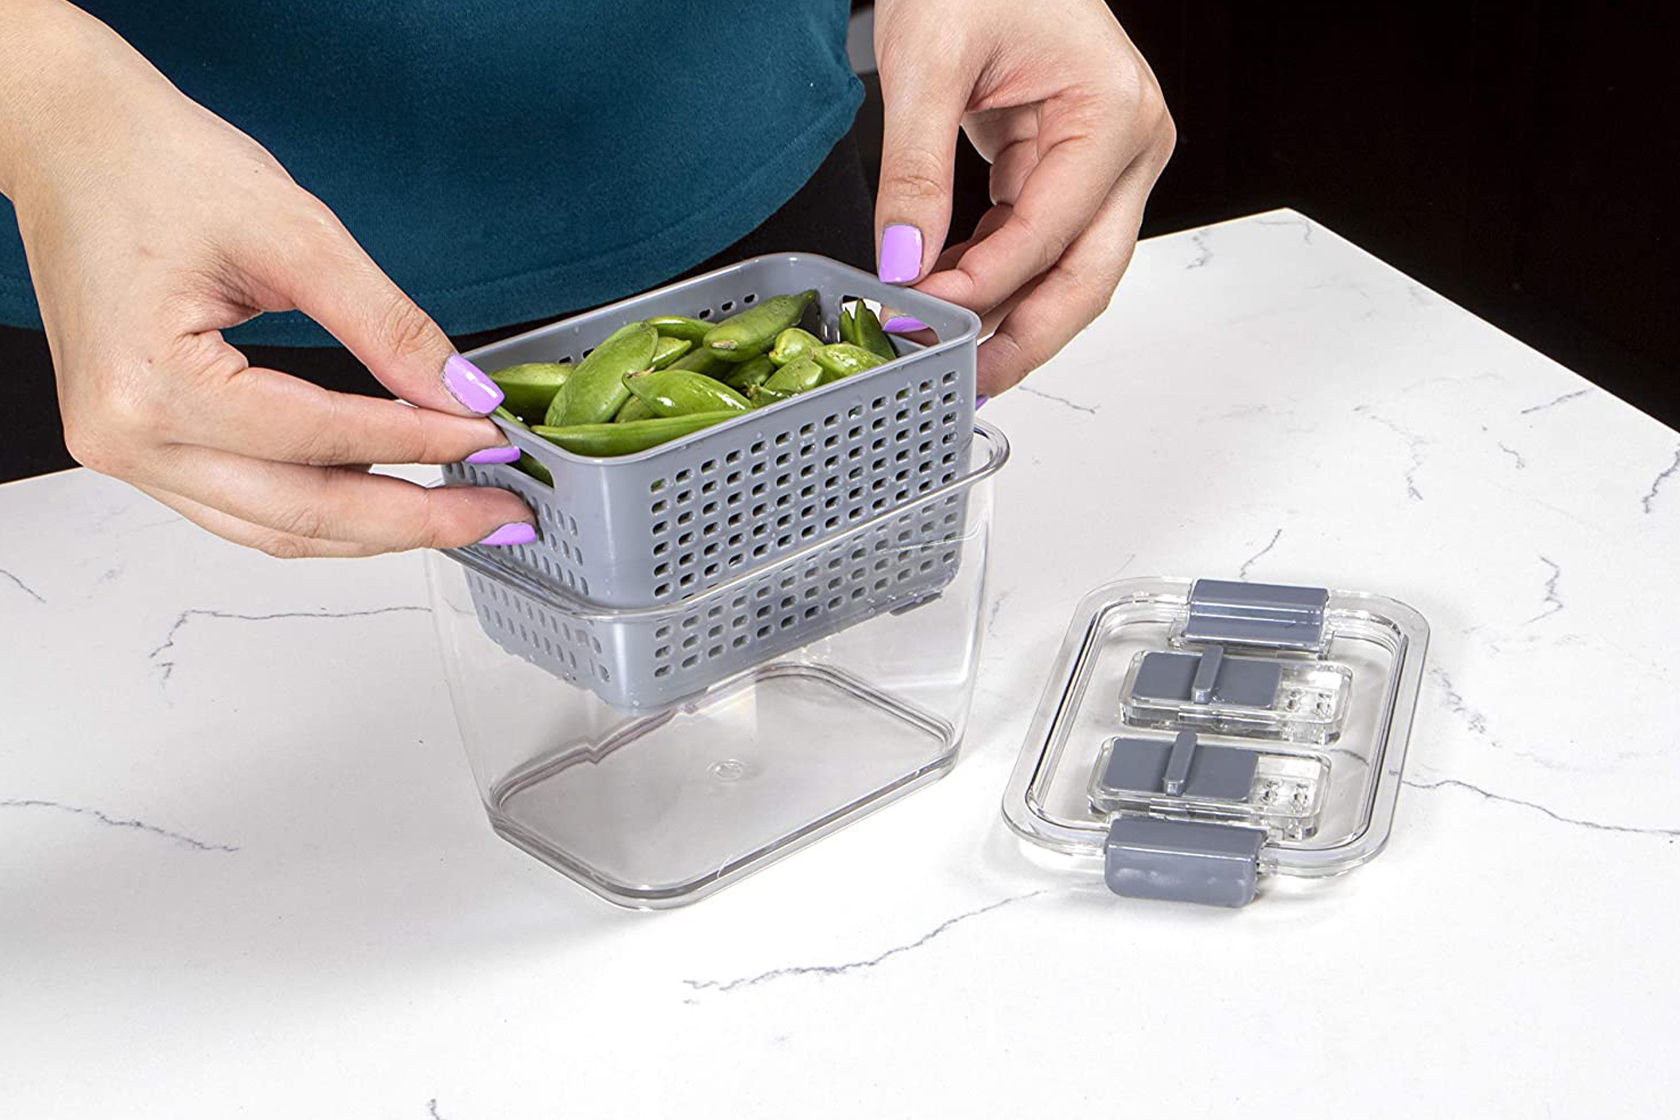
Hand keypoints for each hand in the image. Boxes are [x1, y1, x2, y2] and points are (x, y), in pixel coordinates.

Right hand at [0, 1, 532, 556]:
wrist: (71, 137)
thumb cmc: (155, 165)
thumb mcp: (295, 234)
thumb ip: (386, 326)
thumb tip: (461, 393)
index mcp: (152, 382)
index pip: (323, 440)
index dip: (424, 444)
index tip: (493, 437)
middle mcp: (126, 437)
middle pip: (303, 514)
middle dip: (416, 519)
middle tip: (500, 513)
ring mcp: (125, 452)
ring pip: (274, 529)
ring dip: (374, 528)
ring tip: (459, 512)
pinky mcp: (140, 447)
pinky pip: (245, 507)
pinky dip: (322, 509)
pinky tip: (387, 495)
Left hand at [871, 0, 1174, 395]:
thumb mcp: (928, 62)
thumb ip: (914, 170)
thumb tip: (902, 261)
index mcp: (1114, 113)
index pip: (1048, 233)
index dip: (983, 287)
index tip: (920, 315)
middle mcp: (1130, 144)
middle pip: (1086, 276)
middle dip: (1023, 338)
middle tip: (964, 383)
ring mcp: (1109, 162)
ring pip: (1070, 272)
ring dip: (1010, 318)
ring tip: (950, 357)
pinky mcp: (1072, 169)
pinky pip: (1041, 245)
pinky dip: (997, 279)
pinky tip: (951, 304)